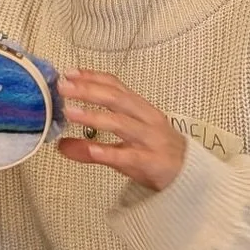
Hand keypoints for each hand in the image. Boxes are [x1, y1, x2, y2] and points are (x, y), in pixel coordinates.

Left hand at [56, 69, 187, 191]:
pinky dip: (109, 151)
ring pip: (122, 123)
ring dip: (94, 116)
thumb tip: (59, 145)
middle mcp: (146, 119)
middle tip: (63, 87)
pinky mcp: (151, 162)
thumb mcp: (123, 145)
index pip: (116, 86)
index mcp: (140, 108)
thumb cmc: (154, 153)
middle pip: (117, 99)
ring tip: (70, 112)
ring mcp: (150, 140)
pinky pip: (128, 155)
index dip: (92, 78)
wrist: (190, 176)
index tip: (69, 73)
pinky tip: (91, 149)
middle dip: (89, 91)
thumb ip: (91, 142)